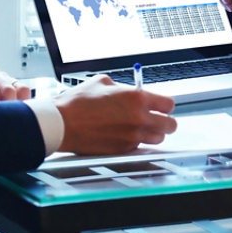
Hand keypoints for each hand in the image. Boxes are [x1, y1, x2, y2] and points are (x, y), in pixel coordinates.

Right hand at [53, 75, 176, 154]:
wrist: (61, 124)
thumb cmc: (78, 102)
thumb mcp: (104, 82)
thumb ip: (124, 87)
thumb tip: (131, 91)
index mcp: (137, 98)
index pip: (169, 104)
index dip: (165, 105)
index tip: (161, 105)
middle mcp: (139, 119)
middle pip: (170, 125)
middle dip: (166, 121)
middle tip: (158, 119)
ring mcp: (131, 137)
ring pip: (158, 138)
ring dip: (153, 133)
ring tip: (142, 128)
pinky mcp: (121, 150)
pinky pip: (139, 147)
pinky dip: (136, 142)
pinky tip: (125, 135)